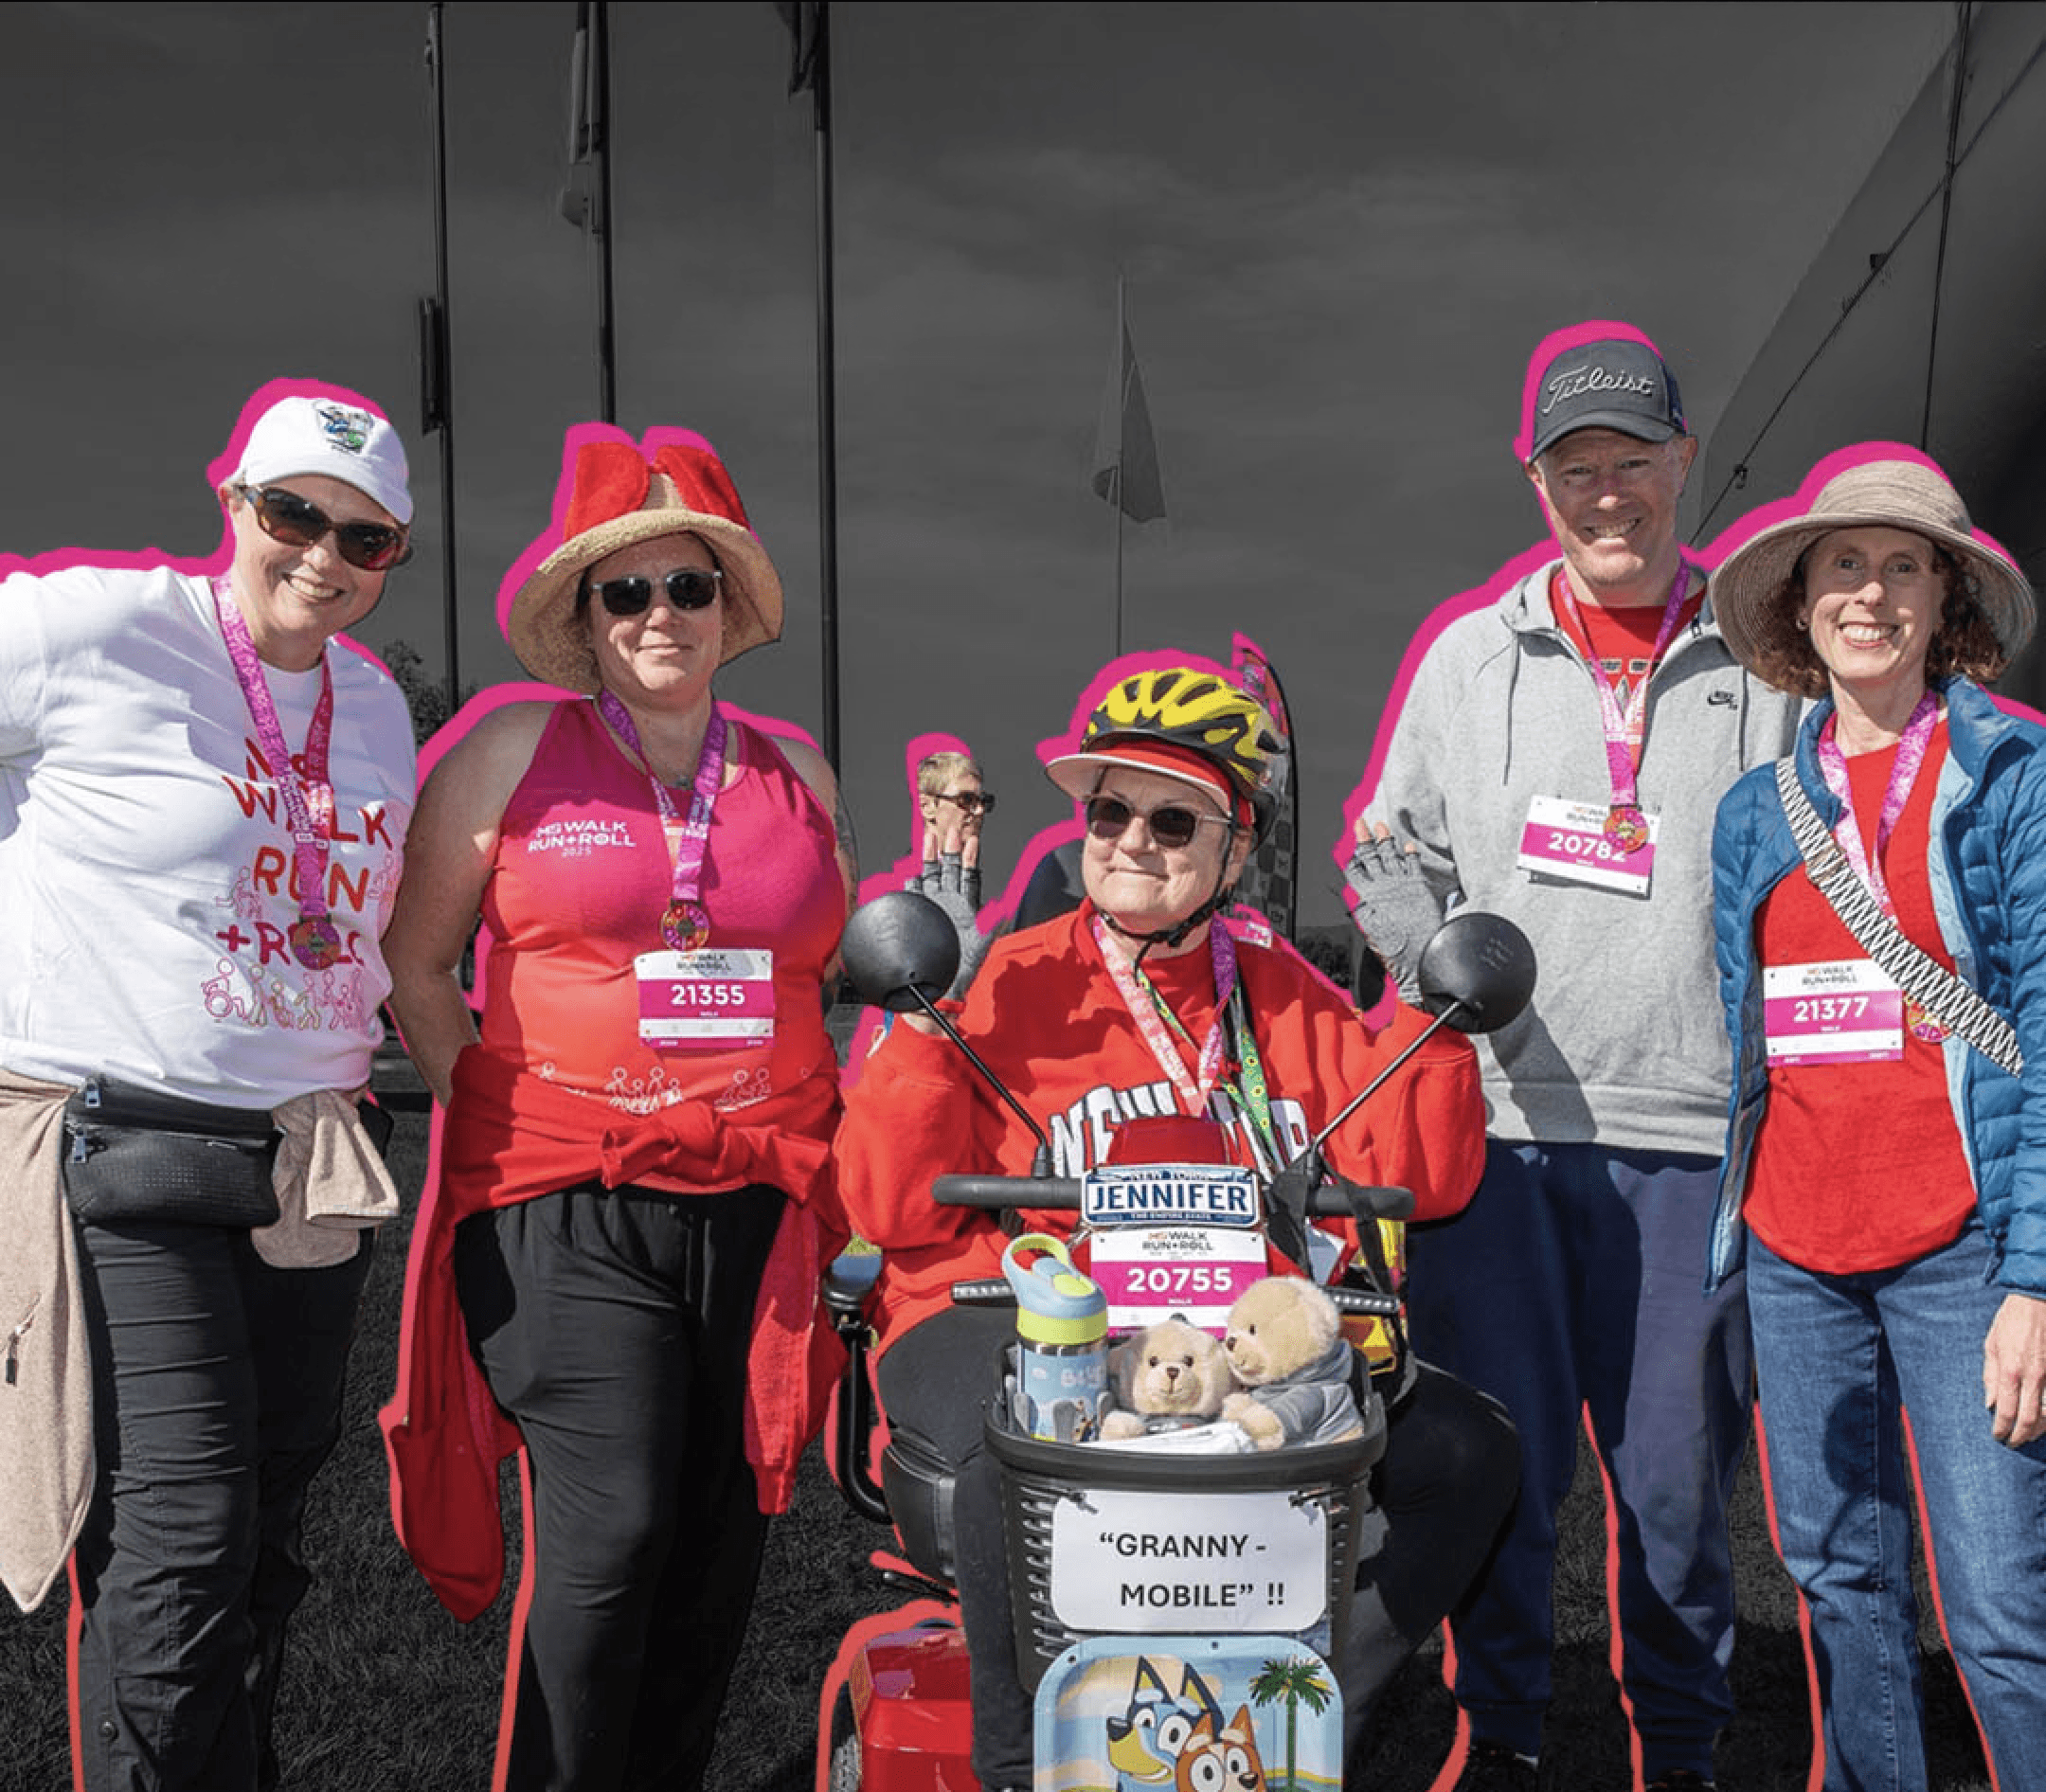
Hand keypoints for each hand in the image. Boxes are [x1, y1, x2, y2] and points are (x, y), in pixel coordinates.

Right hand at [916, 824, 986, 996]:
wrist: (940, 982)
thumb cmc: (963, 965)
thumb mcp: (981, 942)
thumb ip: (992, 923)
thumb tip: (1004, 907)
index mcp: (966, 905)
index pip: (969, 876)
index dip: (971, 858)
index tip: (972, 840)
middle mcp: (949, 902)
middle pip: (949, 870)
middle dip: (950, 850)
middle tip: (951, 830)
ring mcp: (933, 907)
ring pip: (931, 876)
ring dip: (930, 858)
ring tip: (931, 838)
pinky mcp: (919, 915)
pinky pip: (914, 894)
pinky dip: (913, 883)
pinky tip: (913, 872)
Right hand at [1342, 822, 1440, 1001]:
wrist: (1422, 956)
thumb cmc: (1396, 951)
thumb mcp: (1369, 932)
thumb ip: (1361, 912)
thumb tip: (1351, 898)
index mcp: (1367, 898)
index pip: (1354, 871)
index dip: (1350, 857)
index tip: (1347, 845)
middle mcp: (1383, 887)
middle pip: (1370, 857)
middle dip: (1364, 839)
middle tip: (1361, 823)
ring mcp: (1402, 884)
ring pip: (1390, 855)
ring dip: (1385, 840)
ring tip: (1382, 827)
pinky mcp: (1420, 885)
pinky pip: (1414, 863)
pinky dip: (1410, 853)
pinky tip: (1409, 846)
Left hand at [1983, 1289, 2045, 1447]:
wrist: (2038, 1301)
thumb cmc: (2011, 1320)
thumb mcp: (1991, 1344)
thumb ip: (1990, 1375)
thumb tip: (1990, 1402)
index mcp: (2010, 1369)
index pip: (2006, 1410)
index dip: (2002, 1428)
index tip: (1998, 1436)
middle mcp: (2033, 1377)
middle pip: (2029, 1419)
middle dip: (2020, 1436)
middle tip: (2013, 1443)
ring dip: (2039, 1430)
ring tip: (2029, 1436)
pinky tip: (2044, 1420)